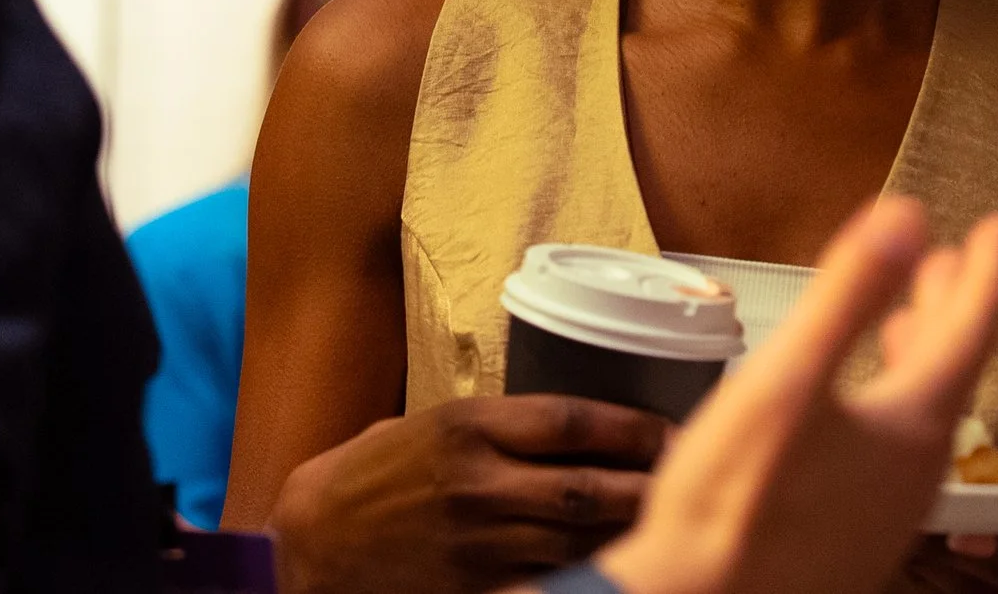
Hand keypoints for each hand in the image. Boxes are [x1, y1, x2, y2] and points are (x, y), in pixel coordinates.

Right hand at [271, 394, 668, 593]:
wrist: (305, 548)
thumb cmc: (362, 479)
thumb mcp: (422, 427)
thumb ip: (490, 427)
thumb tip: (564, 427)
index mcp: (468, 426)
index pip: (575, 421)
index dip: (635, 427)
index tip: (671, 430)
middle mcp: (480, 484)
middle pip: (594, 487)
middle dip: (652, 486)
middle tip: (692, 481)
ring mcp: (480, 545)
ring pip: (583, 542)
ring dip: (635, 534)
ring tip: (672, 526)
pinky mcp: (476, 590)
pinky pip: (551, 585)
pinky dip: (589, 577)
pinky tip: (620, 569)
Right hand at [590, 197, 997, 593]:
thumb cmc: (735, 503)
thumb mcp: (789, 376)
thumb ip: (849, 295)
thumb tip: (904, 220)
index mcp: (914, 425)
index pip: (971, 329)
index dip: (984, 270)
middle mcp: (917, 470)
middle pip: (951, 370)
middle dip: (950, 306)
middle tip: (950, 260)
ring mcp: (889, 506)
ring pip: (923, 413)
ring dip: (919, 354)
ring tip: (904, 319)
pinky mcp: (856, 530)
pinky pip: (895, 449)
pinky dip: (891, 400)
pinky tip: (856, 402)